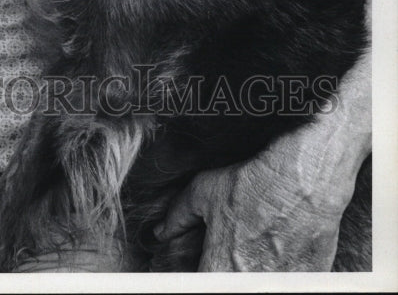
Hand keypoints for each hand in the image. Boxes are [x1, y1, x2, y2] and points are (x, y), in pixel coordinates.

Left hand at [154, 45, 371, 270]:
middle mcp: (248, 284)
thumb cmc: (254, 185)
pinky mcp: (306, 282)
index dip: (199, 272)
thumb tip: (162, 231)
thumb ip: (178, 216)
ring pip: (255, 283)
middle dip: (225, 271)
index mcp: (219, 270)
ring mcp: (278, 285)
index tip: (204, 261)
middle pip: (227, 282)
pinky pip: (284, 282)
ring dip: (251, 271)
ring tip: (255, 249)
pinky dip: (278, 271)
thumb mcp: (205, 192)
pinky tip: (277, 251)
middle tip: (231, 252)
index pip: (199, 284)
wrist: (303, 182)